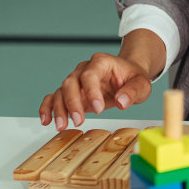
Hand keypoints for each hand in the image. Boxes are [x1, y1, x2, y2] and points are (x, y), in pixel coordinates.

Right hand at [39, 52, 153, 128]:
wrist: (128, 76)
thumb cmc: (133, 78)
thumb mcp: (141, 84)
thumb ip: (132, 92)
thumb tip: (122, 102)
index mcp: (101, 62)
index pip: (90, 75)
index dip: (92, 91)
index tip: (98, 109)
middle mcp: (84, 69)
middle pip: (71, 82)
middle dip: (73, 103)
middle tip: (78, 121)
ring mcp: (76, 81)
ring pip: (61, 91)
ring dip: (59, 109)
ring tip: (61, 126)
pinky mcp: (72, 92)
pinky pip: (54, 97)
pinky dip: (48, 107)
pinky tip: (46, 120)